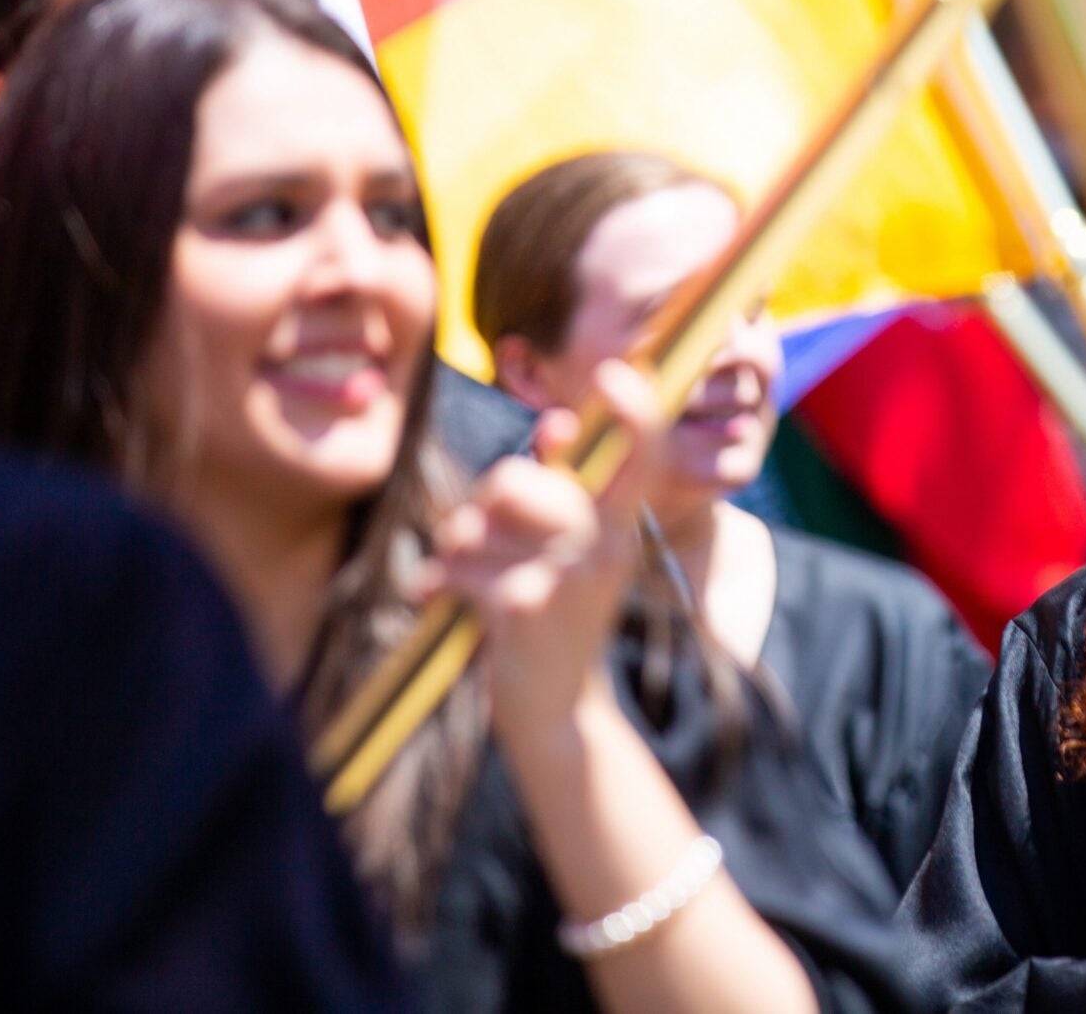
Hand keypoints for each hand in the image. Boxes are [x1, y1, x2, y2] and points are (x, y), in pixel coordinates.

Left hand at [415, 360, 666, 737]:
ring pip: (474, 525)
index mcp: (621, 525)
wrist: (554, 710)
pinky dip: (440, 585)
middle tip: (484, 539)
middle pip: (516, 479)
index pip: (645, 456)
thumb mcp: (572, 549)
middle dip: (482, 505)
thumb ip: (563, 487)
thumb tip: (555, 425)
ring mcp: (569, 578)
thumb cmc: (554, 614)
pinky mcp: (525, 608)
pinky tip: (448, 604)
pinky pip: (456, 566)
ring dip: (455, 551)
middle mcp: (607, 547)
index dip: (636, 412)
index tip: (618, 375)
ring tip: (469, 579)